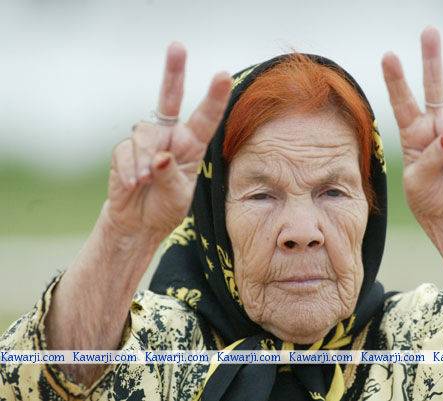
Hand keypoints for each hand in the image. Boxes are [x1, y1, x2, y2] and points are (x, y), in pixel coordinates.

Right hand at [108, 43, 231, 236]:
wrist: (138, 222)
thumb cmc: (166, 208)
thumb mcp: (178, 199)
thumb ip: (171, 178)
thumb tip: (160, 157)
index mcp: (192, 145)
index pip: (206, 118)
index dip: (214, 98)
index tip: (223, 75)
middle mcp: (171, 136)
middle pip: (170, 98)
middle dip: (173, 72)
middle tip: (177, 47)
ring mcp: (147, 141)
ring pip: (145, 134)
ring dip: (145, 158)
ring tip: (146, 181)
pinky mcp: (124, 151)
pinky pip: (125, 152)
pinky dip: (130, 169)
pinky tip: (134, 184)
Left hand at [382, 27, 442, 227]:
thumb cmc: (428, 200)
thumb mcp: (415, 182)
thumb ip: (427, 158)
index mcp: (412, 134)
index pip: (403, 102)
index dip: (397, 80)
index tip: (388, 55)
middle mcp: (435, 128)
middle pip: (435, 87)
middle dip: (433, 59)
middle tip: (429, 31)